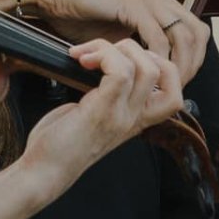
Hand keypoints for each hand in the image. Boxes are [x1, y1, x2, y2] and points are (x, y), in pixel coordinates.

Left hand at [19, 39, 182, 193]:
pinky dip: (102, 55)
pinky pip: (120, 71)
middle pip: (165, 71)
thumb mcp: (91, 116)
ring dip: (113, 48)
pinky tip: (81, 60)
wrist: (44, 171)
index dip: (159, 63)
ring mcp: (121, 115)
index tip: (124, 57)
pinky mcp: (103, 111)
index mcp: (134, 118)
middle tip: (101, 52)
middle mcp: (133, 117)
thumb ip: (104, 95)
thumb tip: (99, 65)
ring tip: (86, 55)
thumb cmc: (60, 143)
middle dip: (134, 47)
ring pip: (145, 67)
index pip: (174, 91)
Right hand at [22, 0, 210, 83]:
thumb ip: (137, 48)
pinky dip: (154, 59)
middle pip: (197, 34)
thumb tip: (152, 74)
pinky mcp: (131, 4)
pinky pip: (156, 37)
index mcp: (158, 1)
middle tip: (175, 87)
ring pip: (182, 36)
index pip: (196, 32)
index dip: (193, 59)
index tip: (179, 82)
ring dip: (176, 65)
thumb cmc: (77, 15)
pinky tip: (143, 75)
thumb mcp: (116, 35)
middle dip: (191, 64)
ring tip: (161, 85)